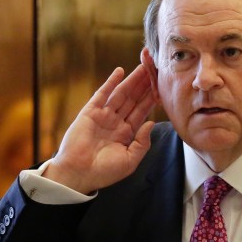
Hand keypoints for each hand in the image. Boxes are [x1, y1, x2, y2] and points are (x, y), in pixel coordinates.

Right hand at [44, 65, 156, 193]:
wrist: (79, 174)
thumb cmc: (104, 172)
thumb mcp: (130, 160)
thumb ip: (142, 143)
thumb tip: (151, 123)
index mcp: (126, 134)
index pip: (141, 112)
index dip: (151, 99)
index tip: (162, 87)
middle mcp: (116, 122)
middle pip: (133, 100)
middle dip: (144, 85)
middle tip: (155, 70)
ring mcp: (103, 116)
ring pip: (121, 94)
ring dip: (132, 80)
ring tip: (143, 67)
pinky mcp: (90, 112)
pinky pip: (102, 94)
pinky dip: (111, 82)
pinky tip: (120, 71)